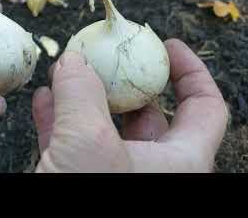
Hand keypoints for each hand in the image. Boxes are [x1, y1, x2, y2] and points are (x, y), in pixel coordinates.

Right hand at [32, 39, 228, 172]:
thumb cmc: (87, 202)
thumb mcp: (89, 144)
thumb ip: (82, 95)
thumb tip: (73, 61)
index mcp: (177, 163)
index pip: (204, 109)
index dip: (191, 72)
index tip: (168, 45)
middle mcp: (149, 169)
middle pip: (148, 111)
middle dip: (124, 79)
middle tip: (104, 53)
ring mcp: (111, 174)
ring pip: (105, 125)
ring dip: (85, 94)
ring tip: (66, 69)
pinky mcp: (78, 177)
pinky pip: (73, 141)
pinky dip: (59, 116)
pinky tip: (43, 98)